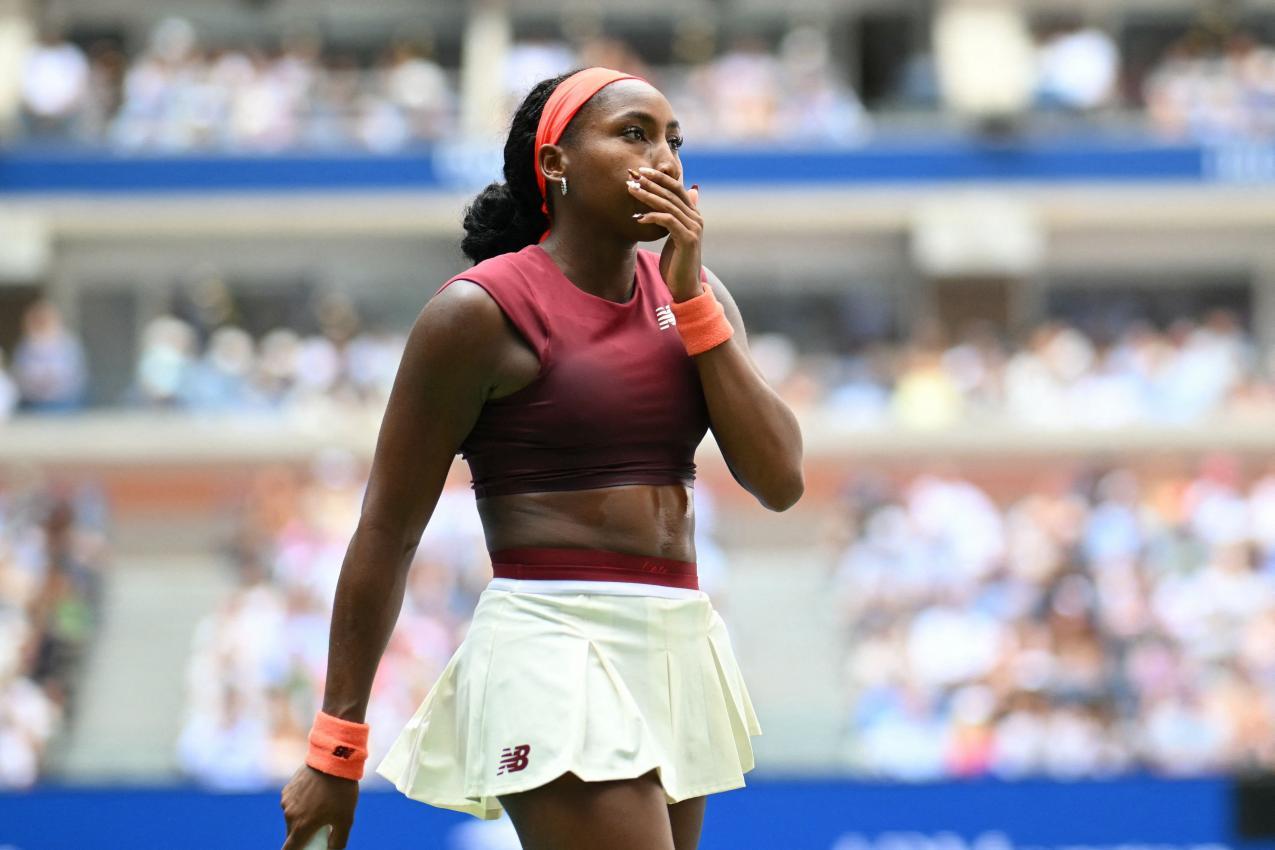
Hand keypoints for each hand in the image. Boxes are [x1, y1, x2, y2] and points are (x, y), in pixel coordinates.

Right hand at [280, 764, 358, 848]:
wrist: (334, 760)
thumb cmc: (341, 791)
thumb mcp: (346, 819)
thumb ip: (338, 842)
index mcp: (301, 826)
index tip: (302, 849)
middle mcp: (289, 815)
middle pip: (292, 834)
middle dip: (303, 834)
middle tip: (319, 827)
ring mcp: (287, 801)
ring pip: (292, 817)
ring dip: (302, 817)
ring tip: (321, 806)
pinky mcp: (287, 788)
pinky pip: (292, 803)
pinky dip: (301, 804)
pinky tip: (315, 794)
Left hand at [627, 167, 702, 301]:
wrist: (685, 286)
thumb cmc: (676, 262)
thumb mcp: (675, 236)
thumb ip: (676, 217)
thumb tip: (687, 195)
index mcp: (693, 214)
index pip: (677, 187)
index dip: (659, 177)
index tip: (640, 171)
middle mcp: (696, 218)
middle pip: (672, 192)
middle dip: (650, 182)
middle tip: (632, 175)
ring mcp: (693, 228)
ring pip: (668, 204)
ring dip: (647, 196)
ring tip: (631, 190)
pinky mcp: (687, 239)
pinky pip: (668, 221)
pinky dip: (652, 216)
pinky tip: (638, 217)